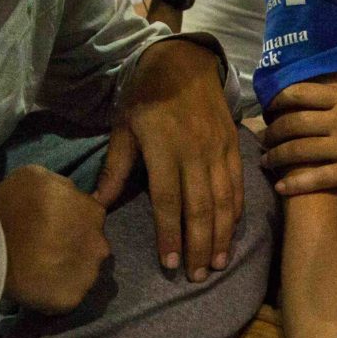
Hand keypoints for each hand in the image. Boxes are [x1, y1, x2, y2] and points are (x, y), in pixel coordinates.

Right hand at [0, 164, 110, 313]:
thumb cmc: (10, 205)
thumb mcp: (38, 176)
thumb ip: (64, 187)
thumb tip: (71, 196)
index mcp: (94, 212)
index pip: (91, 217)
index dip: (72, 221)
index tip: (53, 226)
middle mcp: (98, 245)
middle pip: (91, 246)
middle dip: (74, 246)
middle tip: (47, 248)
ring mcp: (88, 274)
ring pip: (84, 272)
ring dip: (68, 269)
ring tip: (42, 268)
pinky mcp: (73, 299)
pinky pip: (69, 294)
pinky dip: (57, 291)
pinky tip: (38, 284)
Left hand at [93, 40, 241, 281]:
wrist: (184, 61)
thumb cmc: (147, 96)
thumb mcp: (124, 127)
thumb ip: (116, 167)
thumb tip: (99, 205)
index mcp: (164, 148)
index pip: (168, 201)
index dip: (169, 234)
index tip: (170, 264)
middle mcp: (194, 152)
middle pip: (199, 208)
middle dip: (199, 246)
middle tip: (196, 277)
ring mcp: (218, 149)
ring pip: (223, 200)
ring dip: (221, 236)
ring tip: (216, 264)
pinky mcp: (233, 145)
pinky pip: (237, 185)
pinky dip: (236, 212)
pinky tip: (231, 233)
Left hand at [262, 68, 336, 194]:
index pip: (300, 94)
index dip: (278, 101)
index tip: (269, 108)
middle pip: (292, 124)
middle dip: (271, 132)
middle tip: (263, 139)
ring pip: (298, 151)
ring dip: (276, 157)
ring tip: (266, 161)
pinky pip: (315, 179)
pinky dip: (294, 183)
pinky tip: (281, 187)